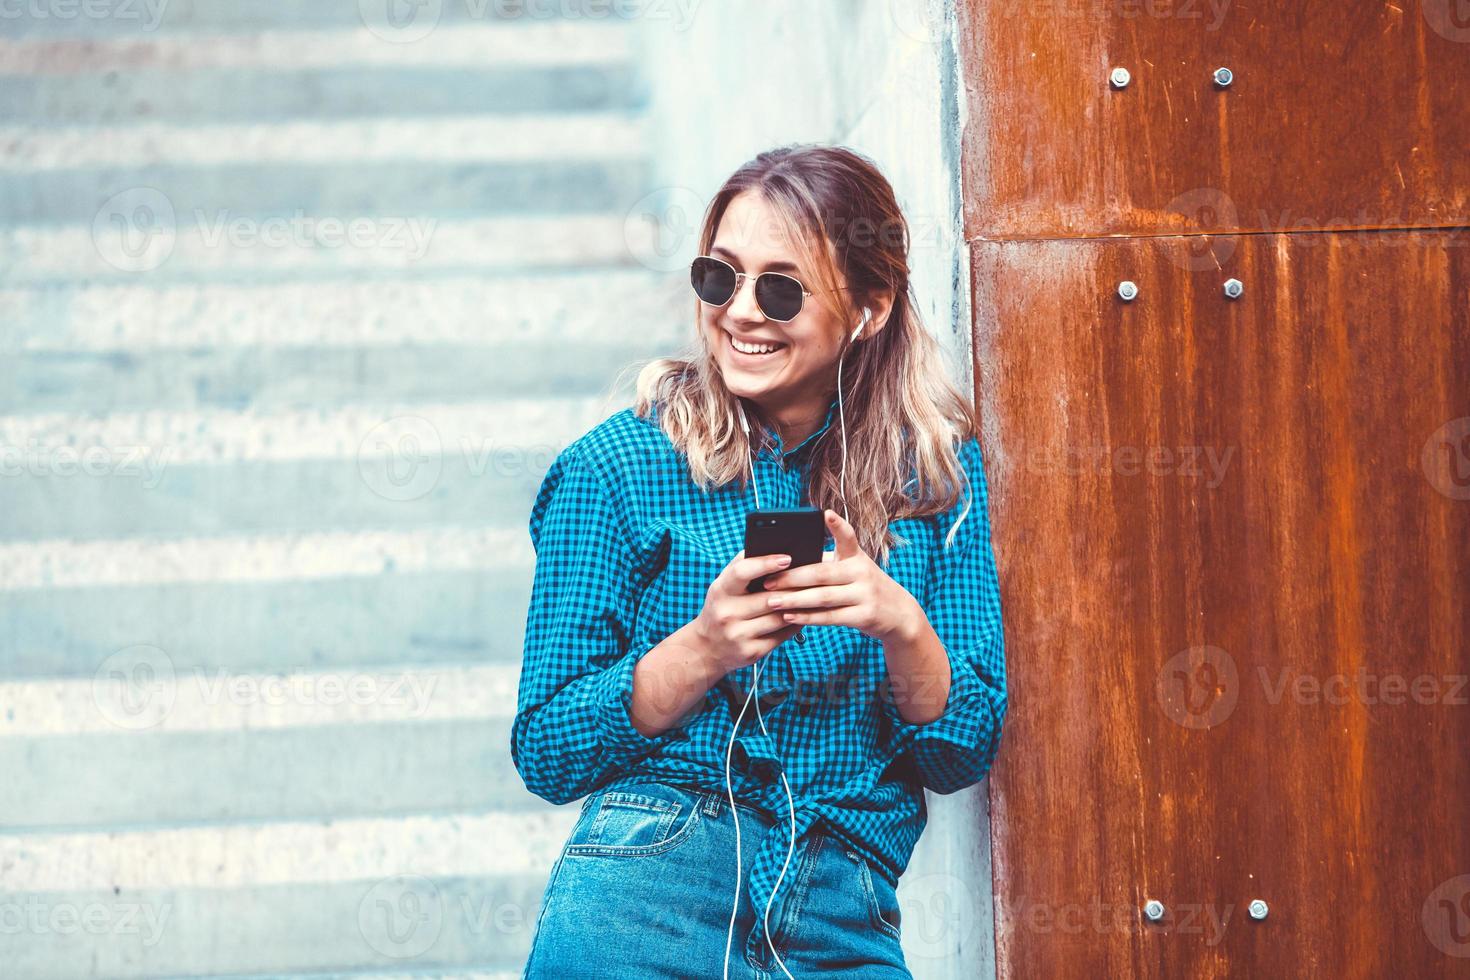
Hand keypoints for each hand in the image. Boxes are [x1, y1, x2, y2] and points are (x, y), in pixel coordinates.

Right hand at [691, 550, 804, 676]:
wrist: (708, 647)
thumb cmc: (723, 607)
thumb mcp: (725, 586)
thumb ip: (744, 567)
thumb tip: (775, 548)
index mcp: (721, 591)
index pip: (742, 572)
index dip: (766, 563)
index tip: (787, 558)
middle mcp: (727, 613)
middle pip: (769, 598)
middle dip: (793, 588)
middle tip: (813, 578)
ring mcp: (739, 634)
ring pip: (780, 617)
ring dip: (799, 606)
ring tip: (813, 595)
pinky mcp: (752, 652)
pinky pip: (782, 635)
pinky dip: (795, 623)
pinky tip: (802, 615)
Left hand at [757, 509, 922, 641]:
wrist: (899, 614)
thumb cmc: (863, 588)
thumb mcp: (853, 570)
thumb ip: (826, 565)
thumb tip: (784, 566)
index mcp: (856, 556)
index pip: (847, 536)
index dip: (837, 525)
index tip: (825, 514)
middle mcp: (862, 572)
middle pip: (821, 573)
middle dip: (791, 577)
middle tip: (767, 581)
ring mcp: (865, 594)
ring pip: (823, 597)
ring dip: (794, 600)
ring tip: (771, 601)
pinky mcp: (865, 615)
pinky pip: (831, 616)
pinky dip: (807, 617)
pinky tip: (789, 616)